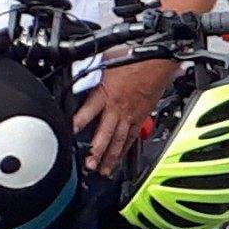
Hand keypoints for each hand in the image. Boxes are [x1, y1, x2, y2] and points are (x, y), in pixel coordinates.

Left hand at [78, 56, 175, 170]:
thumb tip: (77, 69)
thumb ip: (90, 70)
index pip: (89, 111)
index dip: (79, 122)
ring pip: (120, 140)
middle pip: (106, 133)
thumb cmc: (135, 58)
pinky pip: (132, 137)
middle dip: (97, 151)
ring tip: (104, 170)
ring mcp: (131, 115)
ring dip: (111, 156)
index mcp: (107, 93)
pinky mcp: (141, 117)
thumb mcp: (105, 59)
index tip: (69, 133)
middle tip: (89, 164)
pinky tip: (120, 157)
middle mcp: (118, 108)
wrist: (159, 61)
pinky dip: (126, 149)